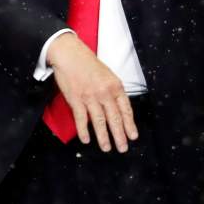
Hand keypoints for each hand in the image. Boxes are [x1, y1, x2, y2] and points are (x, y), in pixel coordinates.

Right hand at [46, 34, 137, 152]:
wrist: (70, 54)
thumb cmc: (88, 64)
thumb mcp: (108, 75)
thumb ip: (113, 92)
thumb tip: (118, 109)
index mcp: (115, 86)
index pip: (126, 109)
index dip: (130, 125)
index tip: (133, 136)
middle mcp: (104, 92)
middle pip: (114, 118)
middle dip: (119, 136)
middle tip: (122, 148)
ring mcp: (90, 97)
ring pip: (99, 121)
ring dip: (103, 137)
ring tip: (106, 148)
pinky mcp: (76, 99)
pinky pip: (81, 119)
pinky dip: (83, 131)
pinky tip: (86, 139)